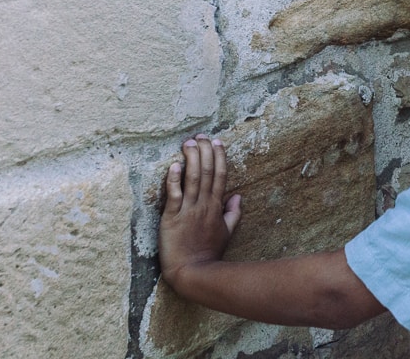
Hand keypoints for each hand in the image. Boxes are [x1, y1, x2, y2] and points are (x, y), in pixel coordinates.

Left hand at [159, 134, 241, 290]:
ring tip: (188, 143)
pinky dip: (174, 180)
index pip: (220, 175)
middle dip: (204, 151)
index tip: (216, 142)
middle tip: (201, 136)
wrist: (193, 272)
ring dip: (191, 159)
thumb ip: (233, 213)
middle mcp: (204, 204)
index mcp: (216, 206)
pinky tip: (174, 166)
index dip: (219, 157)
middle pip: (207, 171)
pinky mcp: (172, 218)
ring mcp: (188, 210)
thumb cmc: (209, 253)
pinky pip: (174, 196)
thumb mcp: (227, 232)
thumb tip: (238, 196)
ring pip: (193, 178)